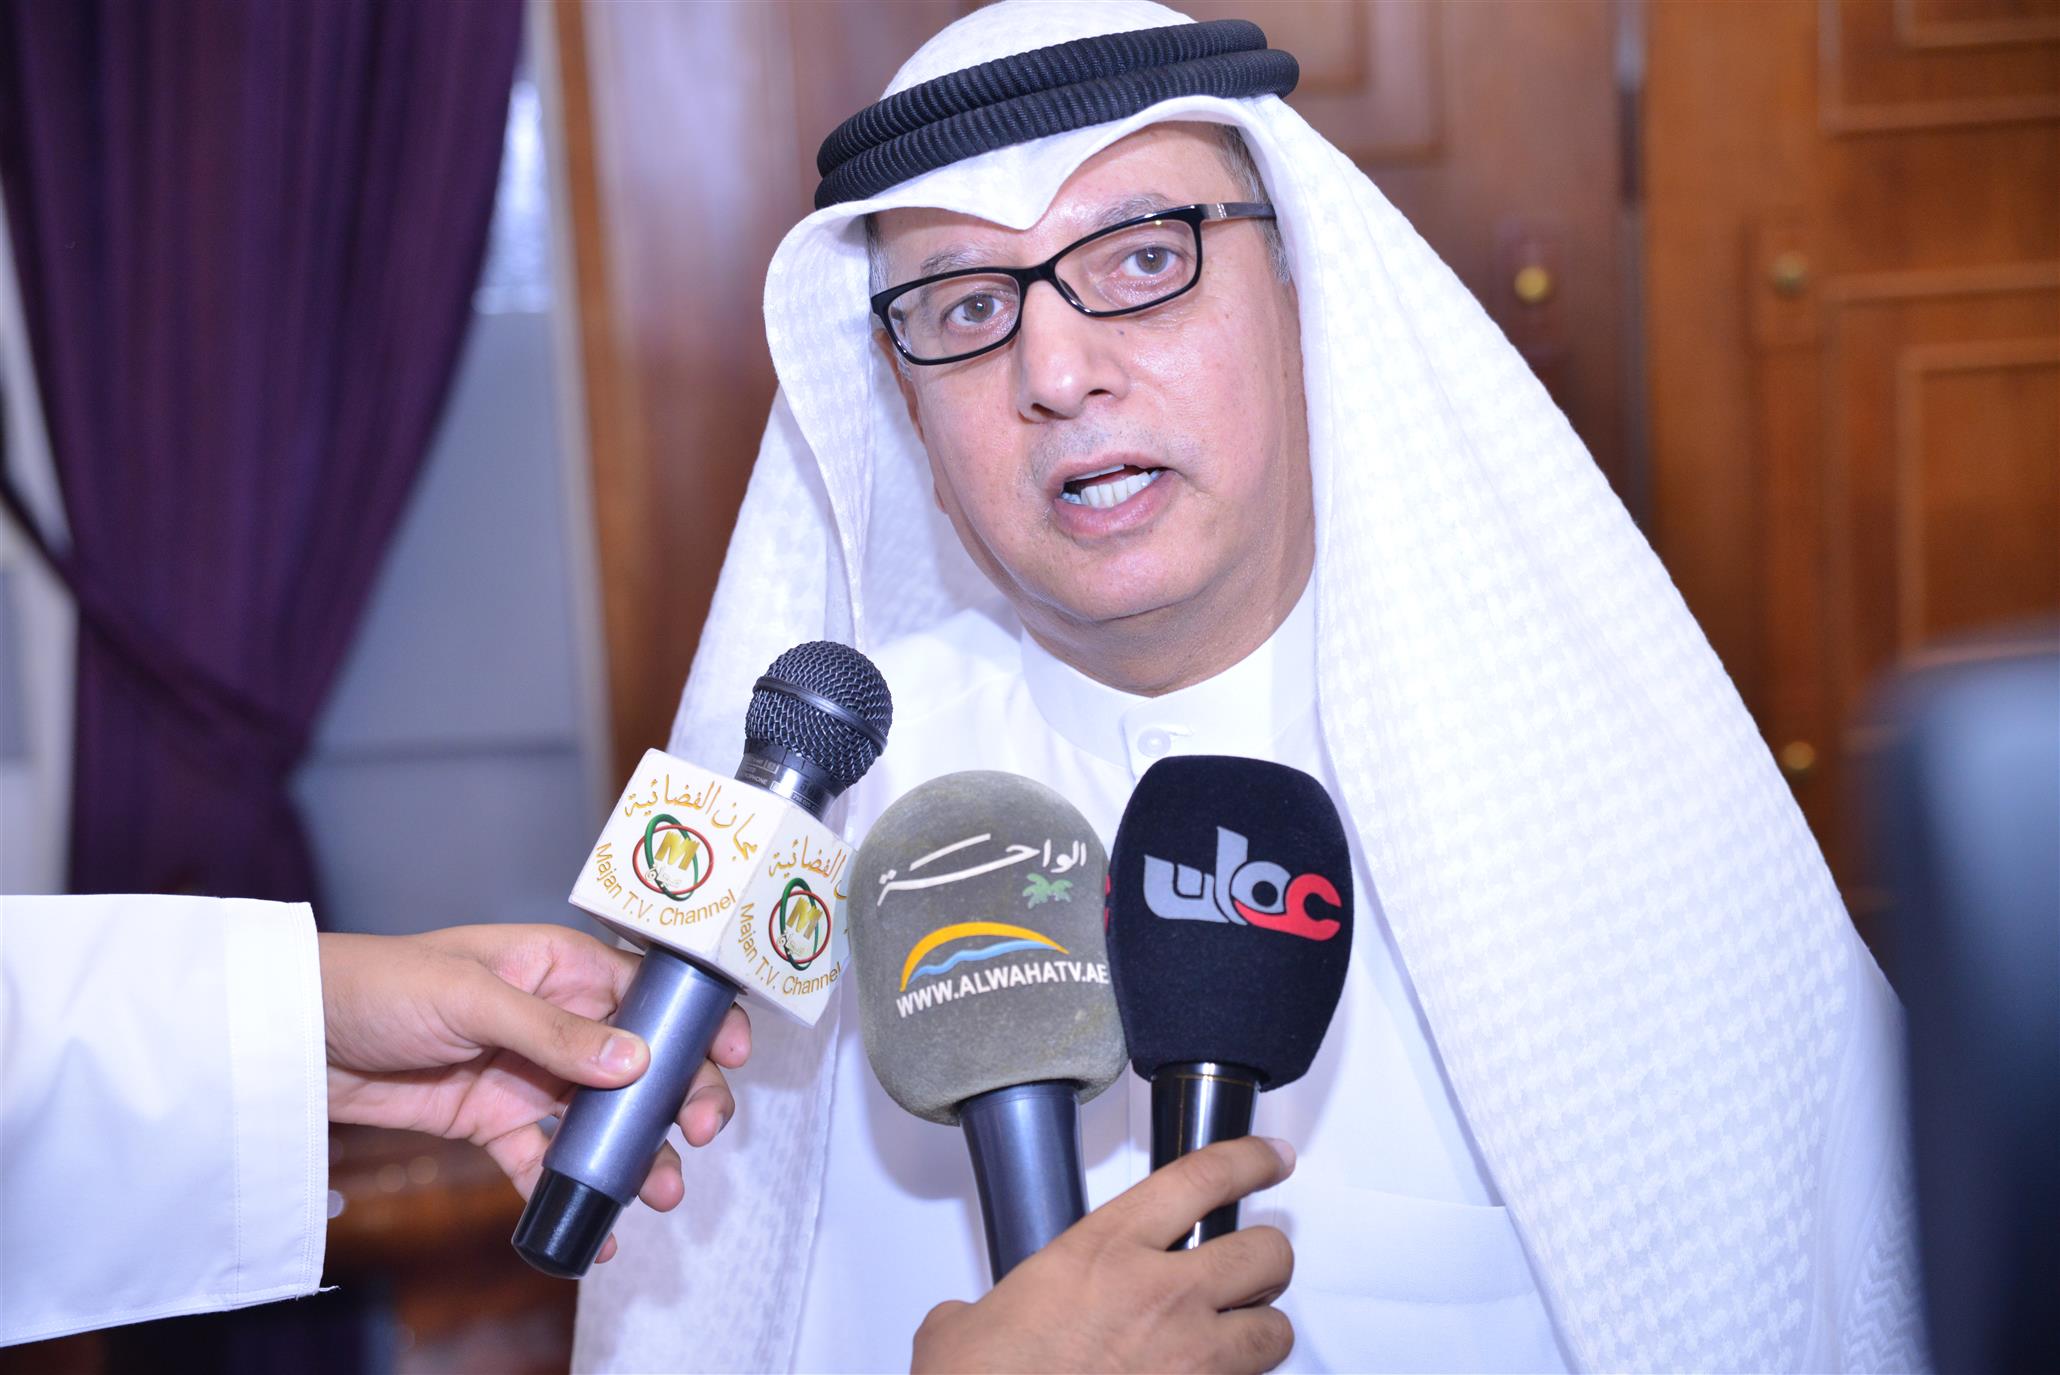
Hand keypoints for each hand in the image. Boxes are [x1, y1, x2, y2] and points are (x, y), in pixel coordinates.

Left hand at [318, 924, 750, 1262]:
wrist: (295, 1037)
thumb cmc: (382, 986)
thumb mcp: (473, 996)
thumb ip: (555, 1034)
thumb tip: (637, 1065)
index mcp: (560, 966)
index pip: (647, 991)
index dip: (695, 1021)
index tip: (731, 1055)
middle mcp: (556, 1019)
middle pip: (639, 1061)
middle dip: (679, 1097)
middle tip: (700, 1134)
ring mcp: (528, 1074)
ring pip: (602, 1117)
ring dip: (636, 1154)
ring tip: (657, 1194)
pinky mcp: (495, 1122)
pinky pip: (545, 1160)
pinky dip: (571, 1189)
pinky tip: (597, 1226)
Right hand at [912, 1137, 1296, 1373]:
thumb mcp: (970, 1322)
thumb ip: (990, 1305)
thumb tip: (968, 1322)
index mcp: (1103, 1251)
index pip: (1201, 1178)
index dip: (1249, 1160)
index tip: (1269, 1158)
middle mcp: (1159, 1297)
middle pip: (1266, 1252)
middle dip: (1266, 1258)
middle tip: (1248, 1268)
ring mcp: (1187, 1359)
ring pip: (1275, 1329)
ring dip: (1261, 1329)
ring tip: (1238, 1333)